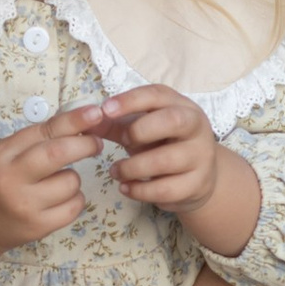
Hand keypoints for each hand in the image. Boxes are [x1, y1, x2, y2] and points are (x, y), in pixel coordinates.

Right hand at [0, 107, 109, 257]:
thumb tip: (74, 124)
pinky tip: (60, 200)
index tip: (95, 113)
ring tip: (57, 183)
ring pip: (71, 182)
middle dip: (84, 145)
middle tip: (95, 144)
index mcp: (2, 155)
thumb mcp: (1, 155)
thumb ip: (32, 141)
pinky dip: (74, 200)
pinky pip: (74, 207)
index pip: (43, 131)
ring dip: (73, 179)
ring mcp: (25, 205)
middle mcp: (11, 179)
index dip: (73, 120)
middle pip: (58, 154)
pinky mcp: (38, 227)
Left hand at [89, 83, 222, 218]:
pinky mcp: (197, 184)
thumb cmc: (163, 144)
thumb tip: (84, 119)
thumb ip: (113, 123)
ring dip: (133, 167)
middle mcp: (196, 127)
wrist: (197, 176)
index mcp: (180, 105)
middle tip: (123, 142)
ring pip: (166, 160)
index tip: (105, 110)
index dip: (130, 100)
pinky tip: (126, 188)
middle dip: (140, 131)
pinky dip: (140, 191)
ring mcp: (200, 156)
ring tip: (115, 171)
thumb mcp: (139, 128)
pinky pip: (166, 189)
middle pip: (173, 120)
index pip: (157, 94)